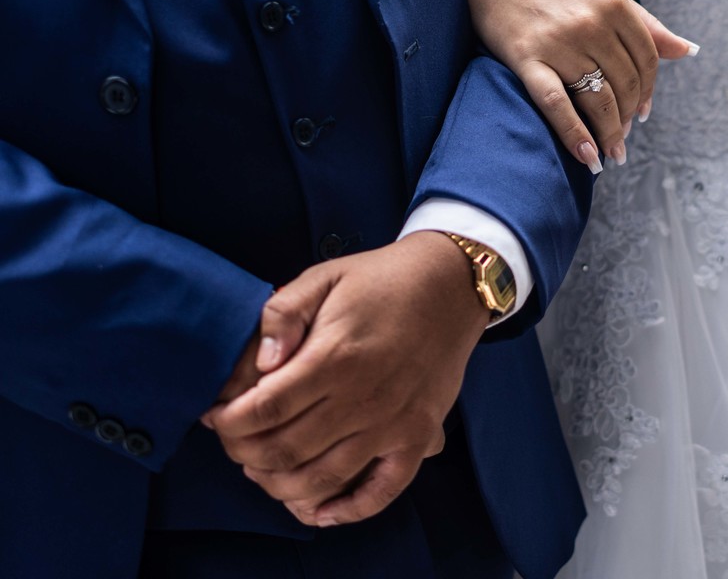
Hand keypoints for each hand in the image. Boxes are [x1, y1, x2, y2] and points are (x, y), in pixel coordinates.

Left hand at [206, 232, 488, 526]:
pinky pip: (383, 490)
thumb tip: (260, 367)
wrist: (452, 284)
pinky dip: (348, 509)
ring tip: (262, 470)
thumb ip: (282, 314)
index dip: (228, 422)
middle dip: (244, 454)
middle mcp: (364, 398)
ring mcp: (394, 423)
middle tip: (234, 441)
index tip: (215, 416)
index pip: (264, 409)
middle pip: (285, 450)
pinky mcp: (418, 436)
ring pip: (323, 479)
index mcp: (335, 357)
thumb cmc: (382, 280)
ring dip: (280, 486)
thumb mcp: (323, 278)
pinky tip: (319, 510)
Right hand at [457, 0, 697, 170]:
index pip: (647, 60)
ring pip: (598, 100)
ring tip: (612, 153)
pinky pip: (557, 105)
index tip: (643, 111)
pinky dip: (575, 135)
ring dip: (610, 133)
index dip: (648, 91)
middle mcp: (591, 24)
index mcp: (613, 4)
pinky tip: (588, 157)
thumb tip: (687, 50)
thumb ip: (644, 23)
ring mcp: (559, 43)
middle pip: (625, 84)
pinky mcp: (526, 59)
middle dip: (629, 116)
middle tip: (624, 135)